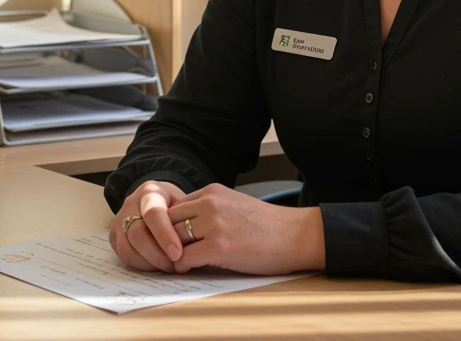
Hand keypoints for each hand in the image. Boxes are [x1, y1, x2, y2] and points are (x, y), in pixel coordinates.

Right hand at [109, 180, 188, 271]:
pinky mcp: (114, 236)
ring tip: (167, 267)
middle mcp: (130, 204)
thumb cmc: (174, 204)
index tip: (178, 254)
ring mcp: (119, 220)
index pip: (153, 214)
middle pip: (137, 233)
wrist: (155, 200)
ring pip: (128, 248)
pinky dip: (140, 265)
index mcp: (150, 192)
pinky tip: (156, 267)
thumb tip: (196, 247)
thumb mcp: (183, 203)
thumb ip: (185, 219)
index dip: (165, 236)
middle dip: (157, 254)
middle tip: (174, 266)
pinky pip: (123, 256)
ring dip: (149, 263)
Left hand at [165, 184, 324, 275]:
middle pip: (167, 222)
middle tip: (165, 255)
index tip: (169, 241)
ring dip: (171, 254)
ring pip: (173, 240)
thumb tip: (184, 227)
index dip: (167, 227)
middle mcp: (209, 204)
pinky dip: (181, 266)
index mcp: (212, 191)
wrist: (296, 235)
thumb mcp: (234, 205)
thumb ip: (209, 210)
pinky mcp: (219, 247)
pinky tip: (188, 269)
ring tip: (176, 263)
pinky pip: (185, 258)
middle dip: (164, 240)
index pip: (173, 207)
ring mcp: (213, 224)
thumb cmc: (268, 226)